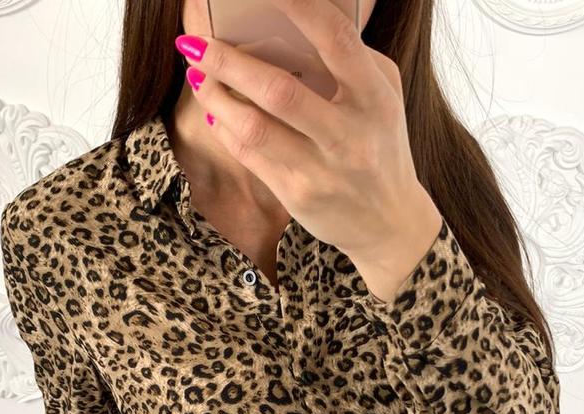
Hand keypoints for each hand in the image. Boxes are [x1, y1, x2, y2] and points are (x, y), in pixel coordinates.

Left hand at [175, 0, 439, 269]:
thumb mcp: (382, 97)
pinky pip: (249, 155)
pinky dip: (224, 128)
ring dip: (215, 96)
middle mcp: (349, 136)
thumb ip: (350, 60)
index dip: (297, 8)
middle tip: (194, 42)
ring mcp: (321, 170)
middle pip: (278, 91)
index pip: (336, 42)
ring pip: (253, 128)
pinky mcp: (297, 195)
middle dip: (228, 62)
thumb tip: (289, 23)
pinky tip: (215, 109)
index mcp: (375, 99)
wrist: (389, 223)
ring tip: (196, 73)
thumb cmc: (380, 145)